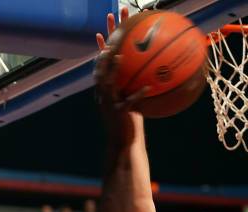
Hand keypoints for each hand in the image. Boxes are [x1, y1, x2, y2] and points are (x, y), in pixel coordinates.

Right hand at [95, 9, 146, 144]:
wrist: (123, 143)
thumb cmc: (130, 121)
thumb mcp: (133, 99)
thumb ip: (138, 84)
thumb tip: (155, 70)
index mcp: (107, 87)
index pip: (104, 60)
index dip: (107, 41)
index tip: (111, 23)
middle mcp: (104, 92)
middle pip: (102, 63)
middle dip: (108, 42)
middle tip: (112, 22)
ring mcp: (109, 103)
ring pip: (108, 82)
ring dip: (113, 68)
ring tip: (120, 55)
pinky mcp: (118, 114)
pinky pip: (129, 102)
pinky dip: (138, 95)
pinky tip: (147, 88)